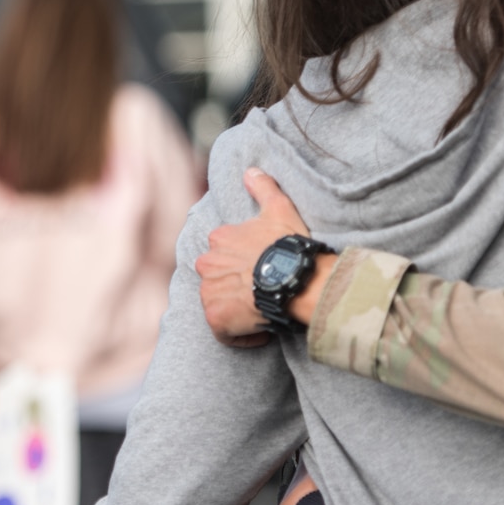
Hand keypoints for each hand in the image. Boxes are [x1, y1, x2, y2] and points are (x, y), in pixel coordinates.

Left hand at [196, 168, 325, 342]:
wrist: (296, 278)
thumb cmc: (289, 244)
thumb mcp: (278, 208)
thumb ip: (263, 187)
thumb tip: (251, 169)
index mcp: (219, 239)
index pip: (224, 255)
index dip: (244, 265)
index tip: (263, 271)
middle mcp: (207, 264)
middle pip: (217, 280)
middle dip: (235, 287)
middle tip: (263, 293)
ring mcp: (209, 292)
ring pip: (219, 305)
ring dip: (237, 310)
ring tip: (264, 311)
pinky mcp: (216, 318)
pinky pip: (225, 332)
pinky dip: (241, 334)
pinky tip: (262, 330)